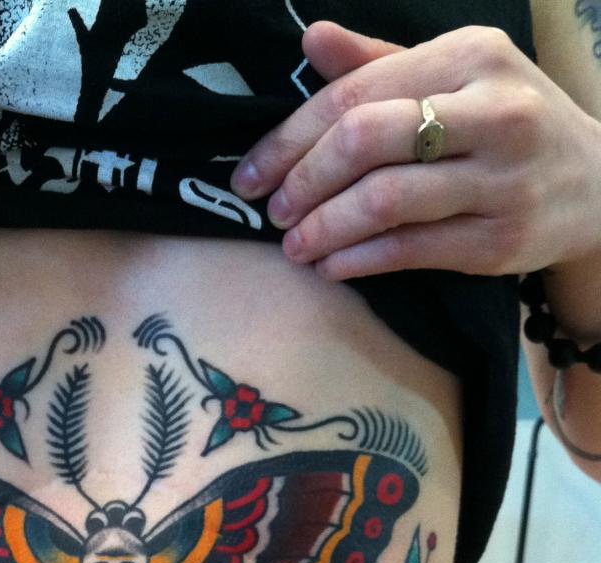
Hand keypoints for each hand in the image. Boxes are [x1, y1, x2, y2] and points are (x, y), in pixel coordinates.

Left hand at [230, 22, 600, 279]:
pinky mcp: (499, 241)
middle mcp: (492, 111)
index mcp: (470, 56)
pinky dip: (358, 261)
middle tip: (273, 211)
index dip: (291, 137)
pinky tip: (331, 267)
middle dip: (304, 181)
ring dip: (323, 229)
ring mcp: (499, 180)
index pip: (356, 93)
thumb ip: (380, 62)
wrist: (594, 185)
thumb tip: (312, 39)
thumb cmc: (506, 124)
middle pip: (365, 141)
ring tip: (294, 247)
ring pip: (384, 201)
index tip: (252, 172)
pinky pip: (410, 250)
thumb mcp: (456, 75)